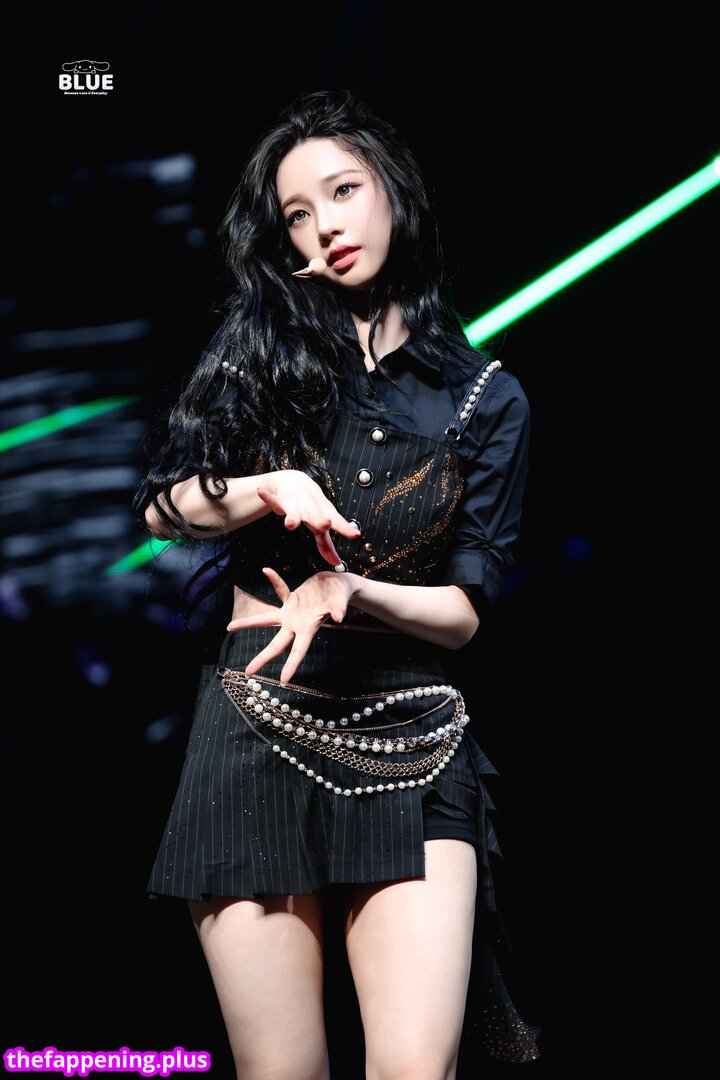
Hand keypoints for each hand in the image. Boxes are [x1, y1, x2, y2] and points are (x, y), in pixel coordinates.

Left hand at [226, 567, 356, 683]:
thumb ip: (339, 608)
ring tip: (230, 627)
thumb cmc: (342, 595)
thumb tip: (339, 617)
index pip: (298, 651)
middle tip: (247, 671)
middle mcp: (297, 624)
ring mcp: (292, 612)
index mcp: (309, 628)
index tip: (283, 681)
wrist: (340, 585)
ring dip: (250, 622)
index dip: (291, 665)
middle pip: (277, 644)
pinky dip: (275, 580)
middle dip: (262, 658)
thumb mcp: (341, 601)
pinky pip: (280, 590)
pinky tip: (266, 570)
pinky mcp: (292, 598)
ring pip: (267, 620)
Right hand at [256, 470, 359, 565]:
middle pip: (315, 517)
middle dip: (319, 521)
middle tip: (325, 525)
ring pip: (294, 512)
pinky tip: (261, 491)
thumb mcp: (320, 525)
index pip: (337, 523)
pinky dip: (268, 497)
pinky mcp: (281, 500)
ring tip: (290, 524)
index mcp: (324, 514)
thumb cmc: (312, 508)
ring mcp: (296, 504)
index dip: (345, 529)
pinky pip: (273, 499)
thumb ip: (326, 545)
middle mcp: (311, 509)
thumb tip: (336, 564)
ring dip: (292, 517)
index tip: (355, 535)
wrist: (296, 482)